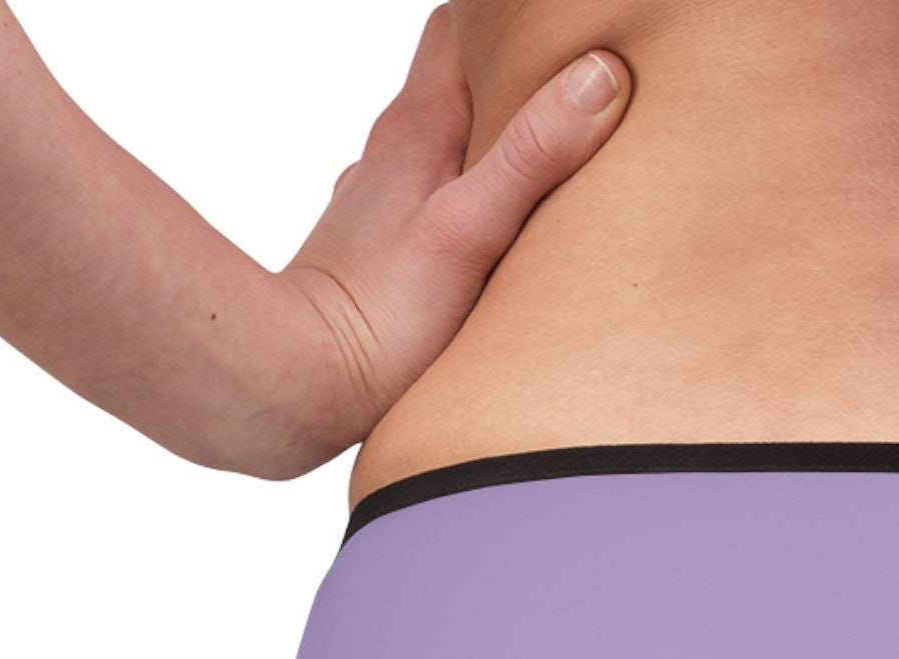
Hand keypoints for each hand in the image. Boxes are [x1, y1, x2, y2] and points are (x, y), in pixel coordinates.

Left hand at [260, 6, 628, 474]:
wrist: (301, 383)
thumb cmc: (380, 315)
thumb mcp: (471, 228)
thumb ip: (533, 154)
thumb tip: (598, 75)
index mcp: (416, 128)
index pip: (459, 28)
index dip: (510, 21)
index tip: (563, 32)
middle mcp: (393, 155)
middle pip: (457, 84)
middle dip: (514, 80)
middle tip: (579, 92)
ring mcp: (385, 205)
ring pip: (447, 147)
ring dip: (494, 145)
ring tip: (554, 160)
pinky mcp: (386, 257)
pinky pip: (438, 204)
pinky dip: (472, 200)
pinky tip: (499, 231)